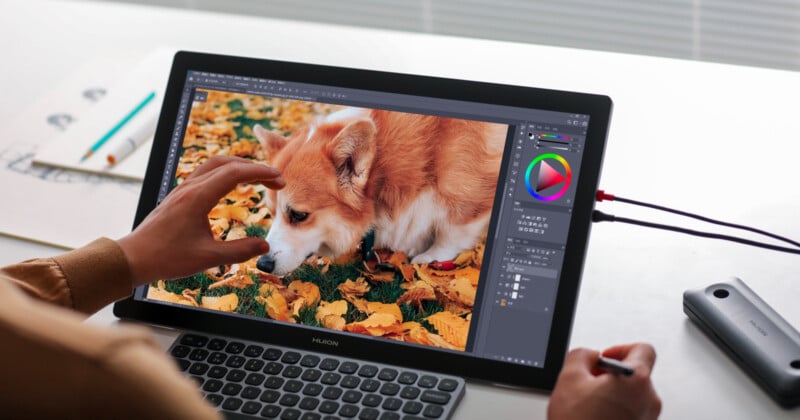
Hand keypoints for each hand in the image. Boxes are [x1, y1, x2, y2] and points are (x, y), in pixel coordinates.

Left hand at [117, 156, 284, 286]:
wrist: (132, 258)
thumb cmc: (167, 258)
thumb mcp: (207, 258)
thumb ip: (239, 251)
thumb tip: (265, 246)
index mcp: (198, 198)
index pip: (235, 173)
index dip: (261, 173)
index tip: (281, 180)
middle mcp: (190, 188)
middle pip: (227, 163)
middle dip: (254, 167)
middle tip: (276, 179)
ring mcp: (182, 190)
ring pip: (214, 165)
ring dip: (239, 167)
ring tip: (258, 178)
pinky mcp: (178, 196)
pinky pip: (205, 174)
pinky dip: (225, 173)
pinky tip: (232, 187)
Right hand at [548, 343, 661, 419]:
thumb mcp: (569, 377)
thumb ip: (582, 355)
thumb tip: (589, 355)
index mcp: (636, 380)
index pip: (643, 349)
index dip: (621, 348)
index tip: (605, 357)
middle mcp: (649, 400)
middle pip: (636, 374)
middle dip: (611, 374)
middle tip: (589, 382)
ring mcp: (647, 419)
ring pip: (632, 395)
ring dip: (611, 394)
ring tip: (588, 403)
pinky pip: (630, 413)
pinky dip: (614, 410)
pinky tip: (594, 416)